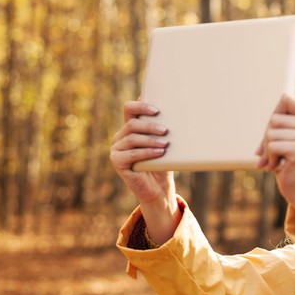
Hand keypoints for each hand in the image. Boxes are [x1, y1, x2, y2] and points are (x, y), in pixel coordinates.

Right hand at [110, 101, 179, 242]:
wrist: (158, 188)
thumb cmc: (163, 163)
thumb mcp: (164, 144)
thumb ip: (163, 130)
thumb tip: (177, 113)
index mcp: (131, 128)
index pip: (129, 109)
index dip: (140, 106)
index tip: (157, 110)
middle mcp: (121, 136)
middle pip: (132, 124)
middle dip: (150, 126)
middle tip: (165, 131)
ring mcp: (117, 148)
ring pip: (132, 138)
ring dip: (150, 140)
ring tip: (165, 144)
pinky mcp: (117, 161)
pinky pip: (131, 153)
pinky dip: (146, 152)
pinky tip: (159, 153)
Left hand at [256, 85, 294, 233]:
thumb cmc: (289, 158)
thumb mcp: (289, 132)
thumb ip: (294, 111)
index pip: (284, 99)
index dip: (274, 118)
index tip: (280, 135)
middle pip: (274, 118)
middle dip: (268, 138)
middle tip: (277, 152)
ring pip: (271, 133)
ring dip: (268, 150)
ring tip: (278, 159)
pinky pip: (272, 145)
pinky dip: (270, 158)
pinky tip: (279, 166)